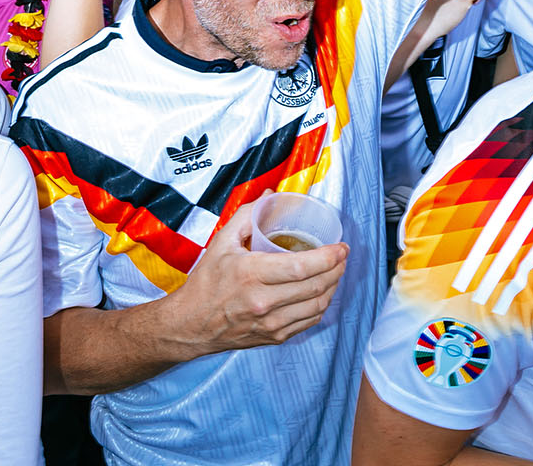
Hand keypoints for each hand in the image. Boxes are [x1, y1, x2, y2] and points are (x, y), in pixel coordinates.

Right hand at [168, 202, 347, 353]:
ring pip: (317, 306)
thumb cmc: (205, 283)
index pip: (302, 267)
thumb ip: (249, 215)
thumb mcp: (221, 242)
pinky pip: (309, 321)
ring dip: (333, 287)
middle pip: (315, 286)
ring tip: (335, 272)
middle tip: (342, 256)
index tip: (341, 247)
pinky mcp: (275, 337)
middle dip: (337, 269)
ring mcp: (271, 323)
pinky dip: (321, 305)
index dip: (329, 257)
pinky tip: (321, 292)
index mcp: (251, 274)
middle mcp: (263, 302)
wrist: (190, 324)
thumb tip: (271, 196)